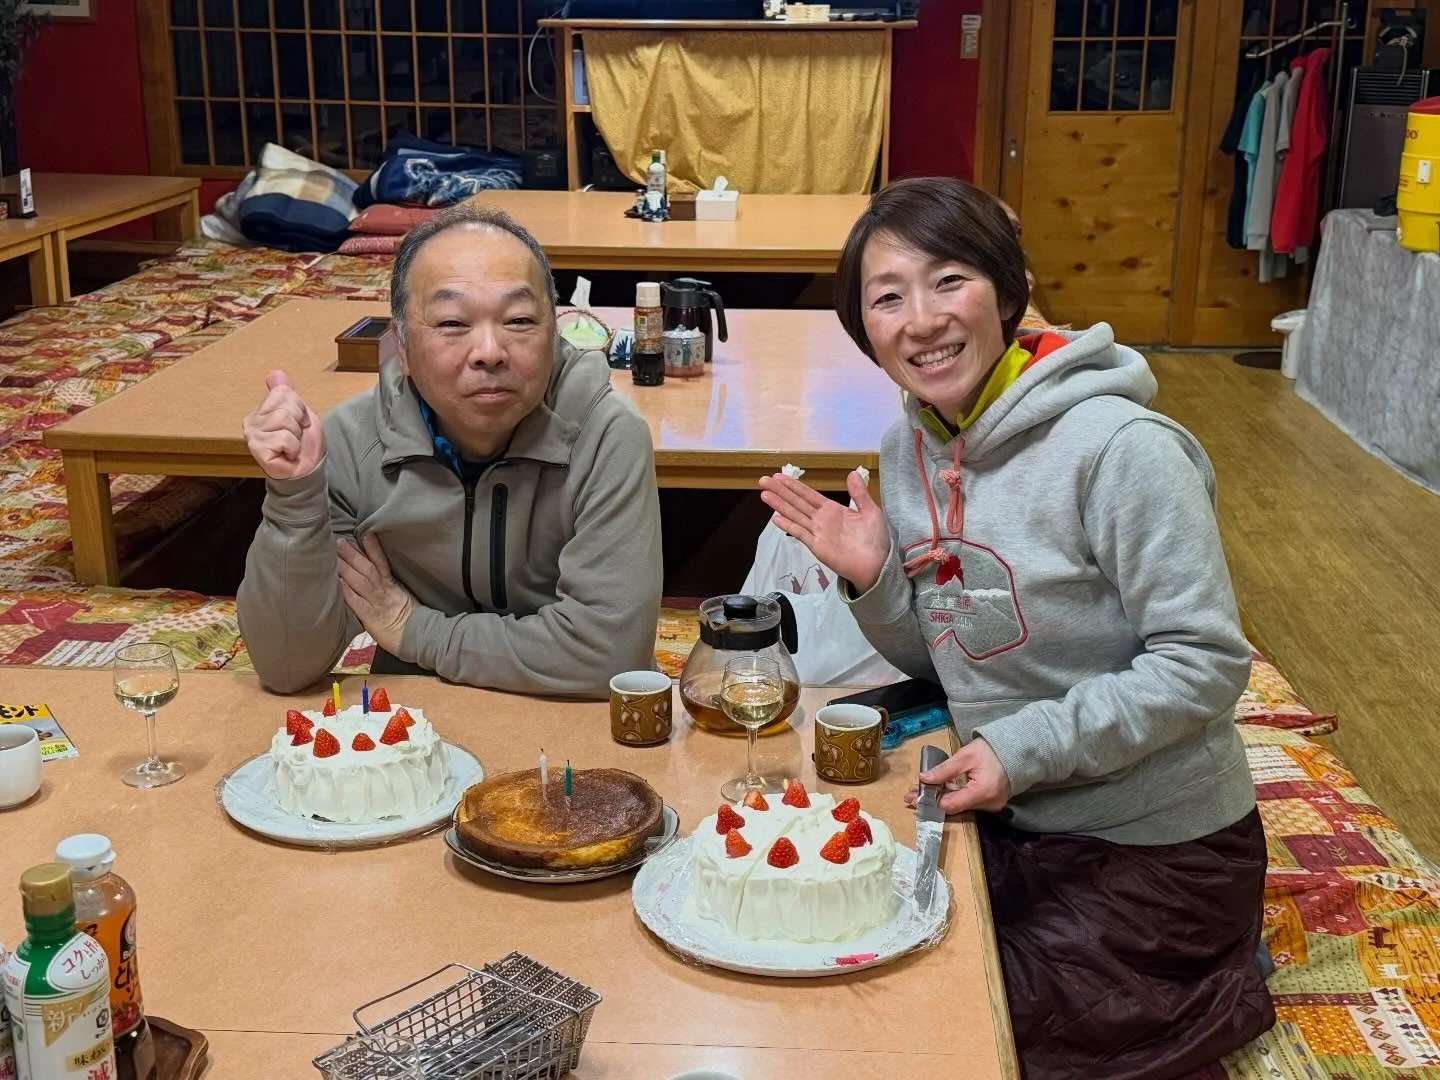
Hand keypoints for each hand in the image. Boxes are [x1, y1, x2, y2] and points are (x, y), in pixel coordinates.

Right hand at [242, 370, 324, 480]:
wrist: (307, 471)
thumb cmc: (303, 444)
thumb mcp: (299, 413)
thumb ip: (286, 394)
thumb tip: (275, 373)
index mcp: (260, 410)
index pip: (283, 392)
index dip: (299, 408)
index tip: (299, 423)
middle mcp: (251, 421)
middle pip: (284, 405)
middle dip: (298, 422)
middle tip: (295, 436)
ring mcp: (252, 436)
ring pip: (284, 420)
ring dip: (296, 435)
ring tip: (291, 446)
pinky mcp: (257, 449)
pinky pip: (284, 437)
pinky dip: (293, 447)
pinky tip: (288, 455)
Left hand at [337, 534, 414, 655]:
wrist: (418, 637)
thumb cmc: (409, 619)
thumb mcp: (402, 597)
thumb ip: (388, 586)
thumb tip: (375, 574)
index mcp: (392, 584)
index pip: (381, 562)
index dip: (374, 547)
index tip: (365, 533)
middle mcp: (384, 590)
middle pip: (367, 568)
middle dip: (352, 554)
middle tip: (339, 541)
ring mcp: (378, 603)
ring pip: (361, 581)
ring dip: (346, 568)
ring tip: (333, 556)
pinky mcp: (371, 617)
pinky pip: (358, 602)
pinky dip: (348, 592)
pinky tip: (338, 583)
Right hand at [758, 469, 889, 592]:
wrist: (877, 564)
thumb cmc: (875, 539)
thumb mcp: (870, 511)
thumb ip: (859, 494)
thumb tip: (852, 473)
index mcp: (832, 510)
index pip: (808, 495)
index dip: (793, 485)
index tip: (778, 476)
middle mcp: (821, 520)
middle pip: (796, 502)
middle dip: (780, 491)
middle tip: (763, 480)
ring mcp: (817, 533)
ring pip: (794, 515)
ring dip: (779, 505)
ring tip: (764, 494)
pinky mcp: (817, 546)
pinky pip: (800, 533)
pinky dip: (788, 526)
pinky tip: (776, 518)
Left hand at [904, 738, 1010, 814]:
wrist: (1017, 750)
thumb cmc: (992, 750)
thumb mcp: (966, 756)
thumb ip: (945, 770)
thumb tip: (924, 778)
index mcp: (982, 792)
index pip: (951, 805)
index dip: (930, 802)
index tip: (913, 797)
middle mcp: (988, 804)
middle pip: (953, 806)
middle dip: (931, 799)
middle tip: (910, 794)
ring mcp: (990, 805)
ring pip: (959, 804)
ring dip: (941, 797)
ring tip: (920, 790)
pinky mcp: (990, 802)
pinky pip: (968, 801)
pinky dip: (953, 795)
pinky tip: (939, 789)